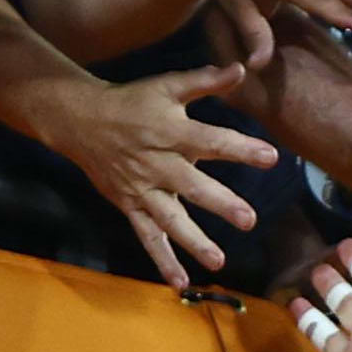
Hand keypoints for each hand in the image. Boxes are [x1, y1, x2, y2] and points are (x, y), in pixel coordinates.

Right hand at [27, 66, 277, 288]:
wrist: (79, 119)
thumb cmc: (132, 101)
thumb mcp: (166, 86)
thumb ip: (204, 81)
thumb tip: (241, 69)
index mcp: (169, 131)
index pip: (210, 140)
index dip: (240, 148)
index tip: (271, 157)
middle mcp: (157, 163)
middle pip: (191, 186)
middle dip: (220, 203)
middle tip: (249, 220)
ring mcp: (142, 188)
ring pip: (169, 218)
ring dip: (193, 241)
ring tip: (219, 261)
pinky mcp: (129, 206)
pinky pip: (147, 236)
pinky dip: (162, 260)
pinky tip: (181, 282)